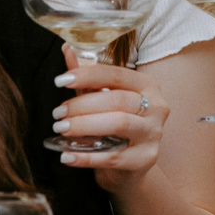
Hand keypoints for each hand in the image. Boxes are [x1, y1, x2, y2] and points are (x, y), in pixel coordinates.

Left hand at [52, 45, 166, 185]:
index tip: (60, 80)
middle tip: (58, 113)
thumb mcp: (102, 98)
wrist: (130, 165)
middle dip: (82, 105)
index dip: (86, 75)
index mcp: (147, 86)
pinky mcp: (146, 159)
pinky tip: (67, 155)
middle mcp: (156, 106)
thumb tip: (66, 49)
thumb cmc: (116, 125)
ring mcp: (154, 133)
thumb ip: (87, 77)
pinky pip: (113, 157)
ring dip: (84, 125)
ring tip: (61, 128)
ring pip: (118, 124)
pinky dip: (87, 157)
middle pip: (116, 100)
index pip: (115, 74)